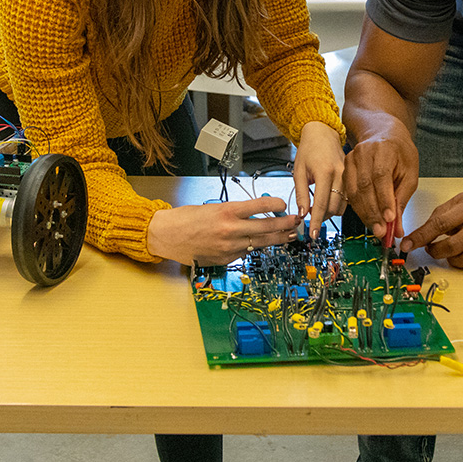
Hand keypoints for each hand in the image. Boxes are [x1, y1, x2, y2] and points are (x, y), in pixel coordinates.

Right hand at [146, 196, 297, 265]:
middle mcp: (229, 229)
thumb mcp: (212, 207)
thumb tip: (253, 214)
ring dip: (277, 239)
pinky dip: (255, 247)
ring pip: (260, 242)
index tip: (284, 202)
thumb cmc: (186, 219)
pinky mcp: (226, 259)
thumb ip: (233, 212)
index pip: (258, 206)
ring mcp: (228, 246)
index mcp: (226, 211)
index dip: (275, 204)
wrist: (166, 236)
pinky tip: (265, 244)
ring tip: (290, 235)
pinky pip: (245, 252)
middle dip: (284, 225)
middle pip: (265, 227)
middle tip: (296, 221)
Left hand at [292, 121, 345, 238]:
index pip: (322, 204)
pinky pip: (347, 198)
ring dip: (330, 212)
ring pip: (343, 206)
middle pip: (335, 208)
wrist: (322, 133)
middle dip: (322, 217)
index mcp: (325, 172)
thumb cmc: (309, 149)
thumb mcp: (298, 171)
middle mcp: (340, 175)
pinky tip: (328, 200)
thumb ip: (301, 194)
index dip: (317, 222)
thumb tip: (302, 215)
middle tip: (310, 216)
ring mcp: (348, 176)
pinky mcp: (352, 178)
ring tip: (318, 206)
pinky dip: (337, 204)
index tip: (313, 234)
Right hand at [341, 128, 418, 241]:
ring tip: (375, 228)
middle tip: (382, 231)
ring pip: (354, 191)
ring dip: (364, 213)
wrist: (383, 133)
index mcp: (384, 149)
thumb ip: (402, 199)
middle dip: (373, 212)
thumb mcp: (410, 172)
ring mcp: (351, 159)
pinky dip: (357, 207)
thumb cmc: (399, 151)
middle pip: (365, 186)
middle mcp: (364, 152)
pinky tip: (366, 217)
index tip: (390, 218)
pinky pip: (349, 192)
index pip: (381, 176)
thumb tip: (396, 227)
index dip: (384, 199)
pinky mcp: (345, 167)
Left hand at [399, 186, 462, 268]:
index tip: (407, 245)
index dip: (421, 236)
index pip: (441, 224)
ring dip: (451, 259)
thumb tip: (415, 238)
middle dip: (435, 251)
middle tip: (431, 248)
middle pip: (453, 246)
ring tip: (450, 250)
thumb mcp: (454, 204)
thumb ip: (435, 219)